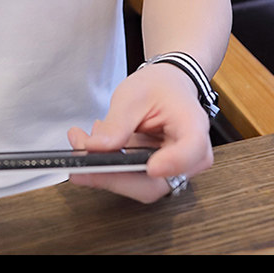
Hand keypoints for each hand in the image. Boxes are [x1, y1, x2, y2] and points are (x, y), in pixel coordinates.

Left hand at [67, 62, 213, 201]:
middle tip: (80, 156)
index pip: (191, 151)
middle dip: (112, 174)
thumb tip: (96, 148)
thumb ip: (117, 123)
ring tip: (80, 140)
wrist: (165, 86)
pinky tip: (92, 145)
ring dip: (104, 170)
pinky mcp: (157, 175)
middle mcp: (189, 157)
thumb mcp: (133, 95)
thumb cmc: (157, 87)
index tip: (150, 167)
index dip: (171, 163)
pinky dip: (108, 167)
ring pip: (138, 186)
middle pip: (155, 182)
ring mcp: (173, 170)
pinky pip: (131, 180)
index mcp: (193, 128)